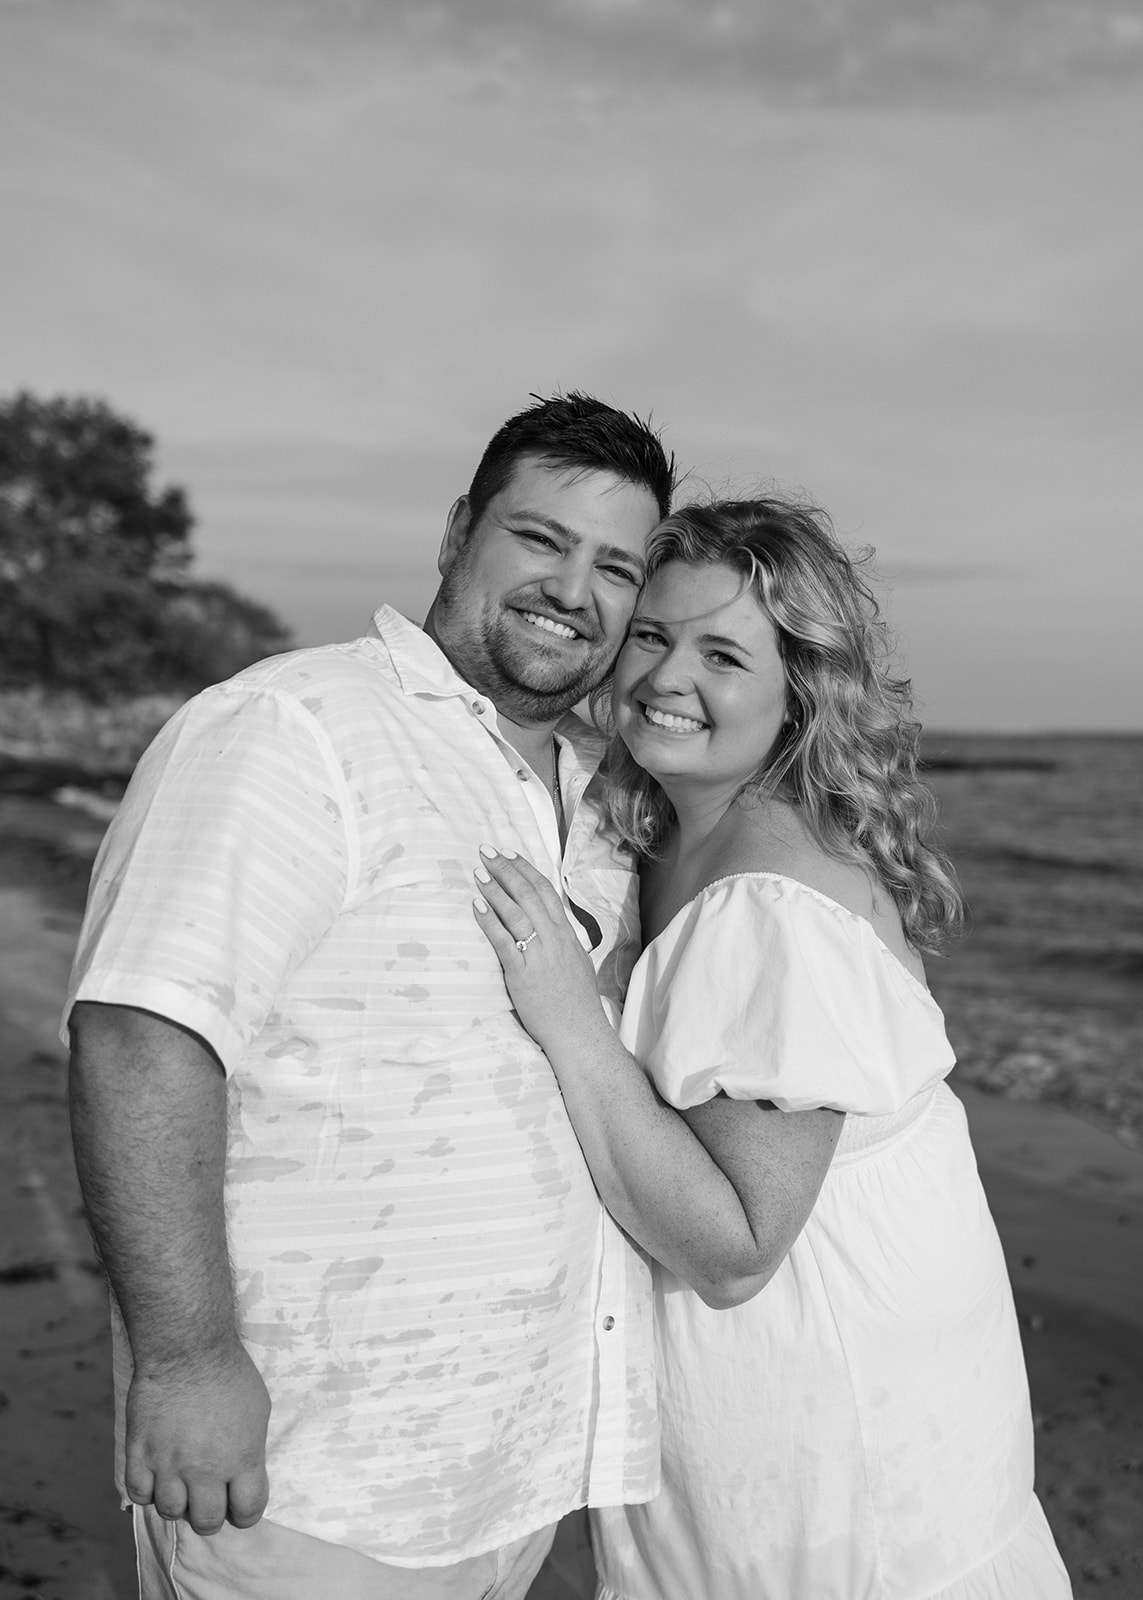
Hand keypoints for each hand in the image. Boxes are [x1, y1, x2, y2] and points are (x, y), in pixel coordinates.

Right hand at [124, 1341, 270, 1535]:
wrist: (186, 1349)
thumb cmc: (229, 1373)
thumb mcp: (258, 1410)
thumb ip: (250, 1449)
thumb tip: (242, 1473)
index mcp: (242, 1459)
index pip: (249, 1511)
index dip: (245, 1512)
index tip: (239, 1503)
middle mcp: (206, 1470)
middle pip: (207, 1521)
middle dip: (210, 1512)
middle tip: (208, 1496)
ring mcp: (169, 1464)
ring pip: (171, 1512)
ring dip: (178, 1501)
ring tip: (181, 1482)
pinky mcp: (140, 1453)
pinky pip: (139, 1494)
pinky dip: (148, 1490)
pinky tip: (156, 1474)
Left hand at [473, 849, 604, 1050]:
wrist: (578, 1031)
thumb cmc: (575, 1002)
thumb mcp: (576, 962)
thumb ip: (562, 941)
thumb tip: (552, 925)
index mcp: (566, 934)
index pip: (546, 891)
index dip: (526, 870)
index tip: (509, 853)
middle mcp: (554, 939)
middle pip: (528, 895)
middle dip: (506, 870)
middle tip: (486, 851)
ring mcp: (539, 955)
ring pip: (516, 913)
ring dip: (495, 890)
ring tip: (478, 872)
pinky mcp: (522, 974)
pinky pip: (504, 942)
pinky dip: (489, 921)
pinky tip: (476, 906)